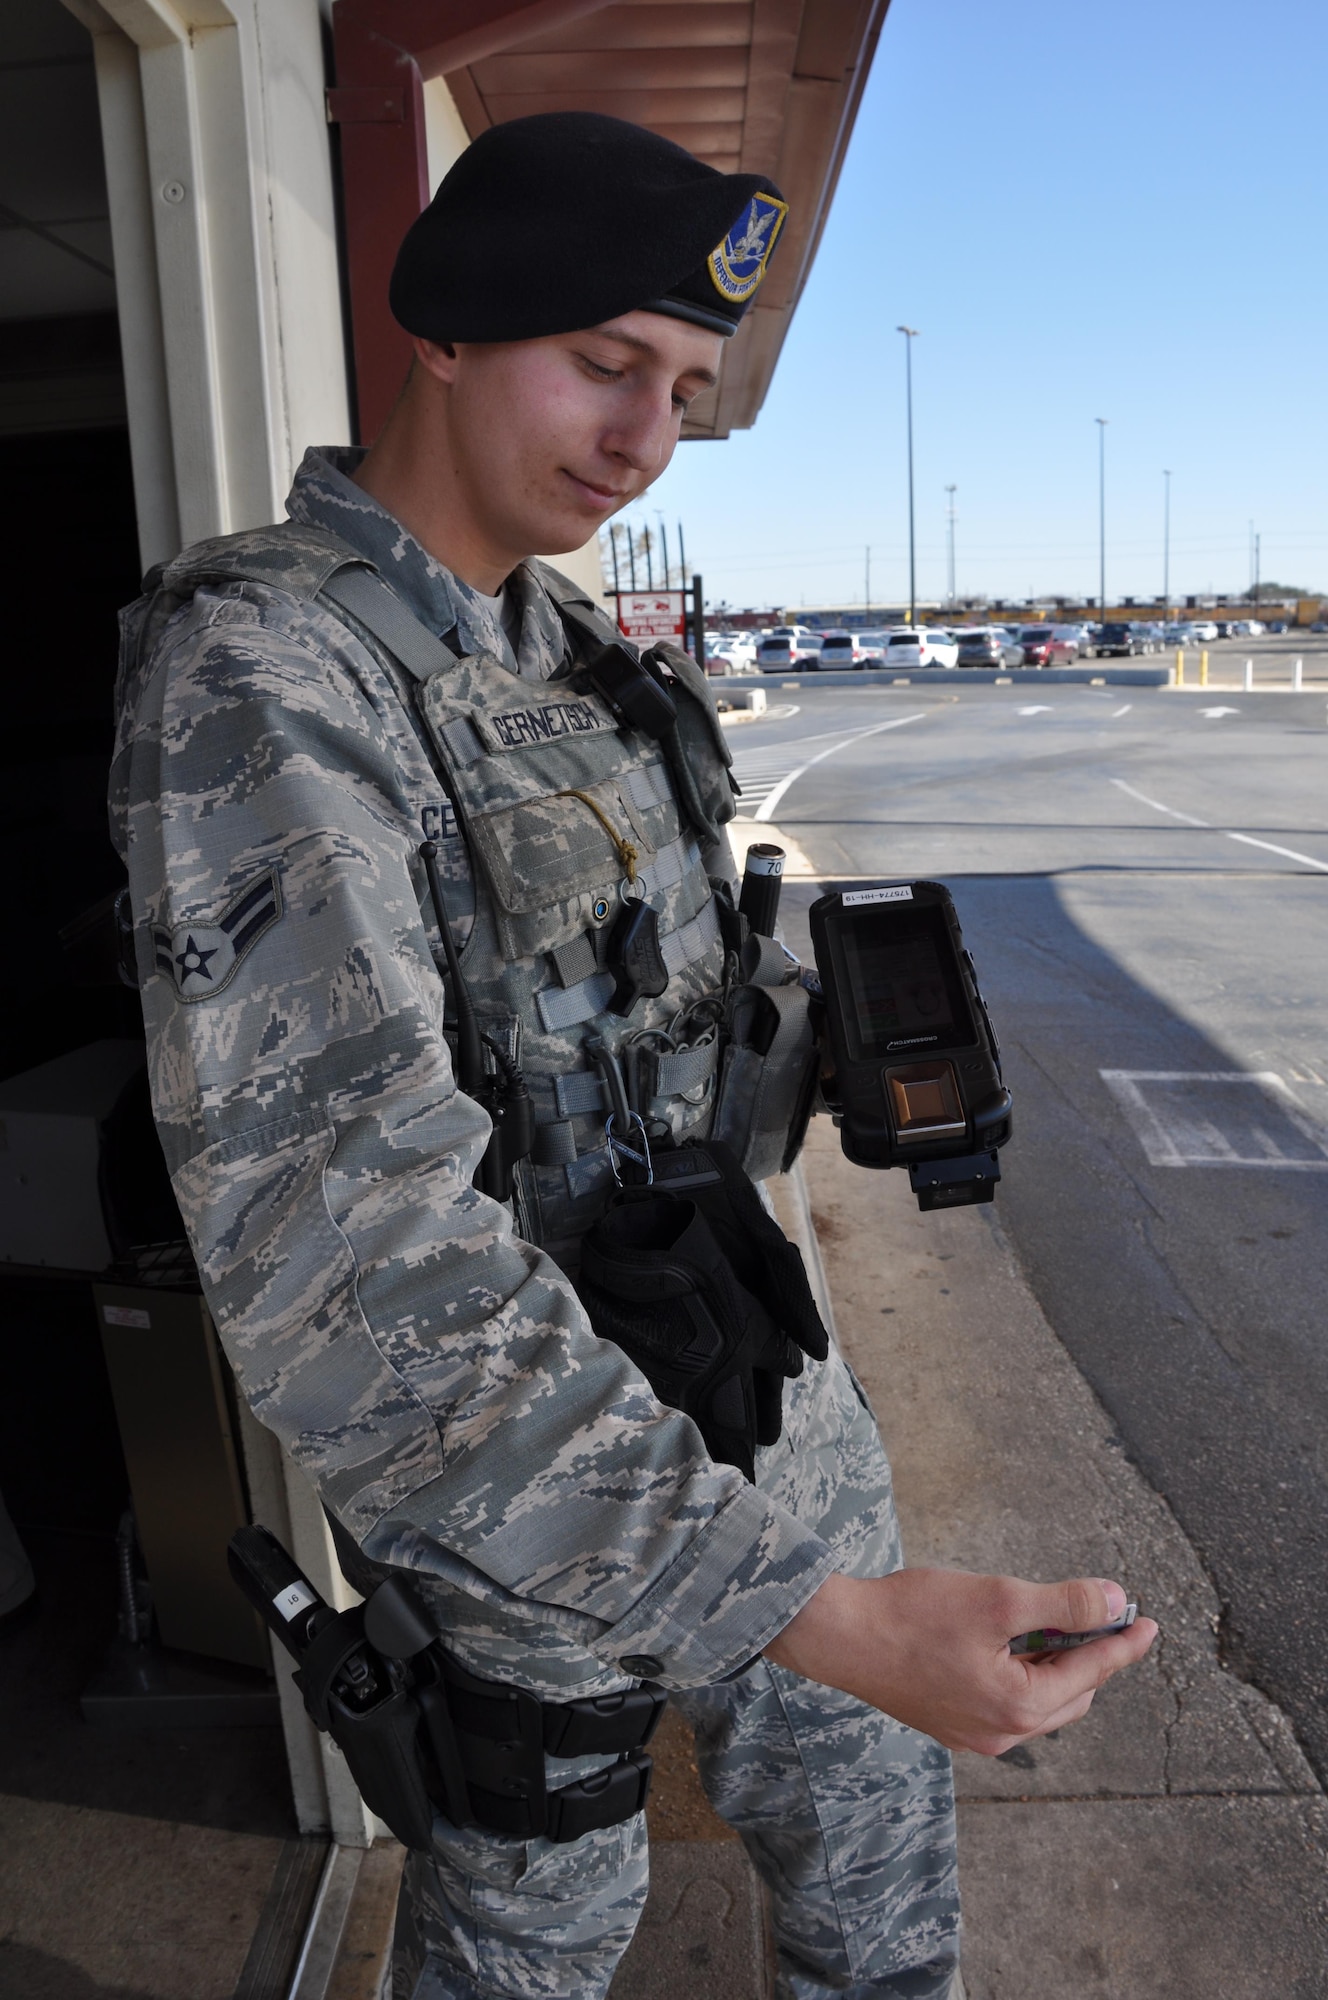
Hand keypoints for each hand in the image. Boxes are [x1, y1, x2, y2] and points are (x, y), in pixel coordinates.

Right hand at [764, 1567, 1157, 1755]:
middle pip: (1069, 1693)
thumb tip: (1116, 1602)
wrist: (840, 1636)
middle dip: (1089, 1655)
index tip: (1148, 1623)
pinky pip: (1004, 1702)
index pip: (1092, 1672)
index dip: (1123, 1642)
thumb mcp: (999, 1600)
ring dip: (1052, 1664)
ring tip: (1050, 1623)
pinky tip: (1006, 1643)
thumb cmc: (913, 1615)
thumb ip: (1064, 1604)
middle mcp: (1000, 1732)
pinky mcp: (948, 1721)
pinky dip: (1020, 1673)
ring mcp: (972, 1732)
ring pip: (1037, 1700)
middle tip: (1101, 1615)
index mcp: (1020, 1706)